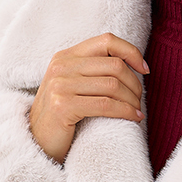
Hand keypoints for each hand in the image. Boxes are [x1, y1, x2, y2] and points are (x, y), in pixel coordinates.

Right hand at [28, 33, 147, 163]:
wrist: (37, 141)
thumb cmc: (63, 116)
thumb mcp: (74, 85)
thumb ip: (93, 70)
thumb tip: (133, 64)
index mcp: (66, 56)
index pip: (106, 41)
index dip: (131, 52)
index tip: (144, 69)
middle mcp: (61, 66)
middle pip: (114, 66)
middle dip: (134, 84)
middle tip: (139, 100)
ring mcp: (60, 85)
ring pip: (113, 86)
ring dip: (132, 100)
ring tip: (137, 110)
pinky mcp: (62, 106)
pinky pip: (106, 105)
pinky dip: (125, 112)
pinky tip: (133, 118)